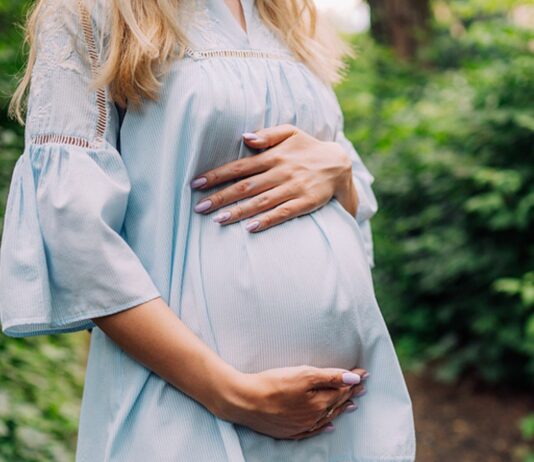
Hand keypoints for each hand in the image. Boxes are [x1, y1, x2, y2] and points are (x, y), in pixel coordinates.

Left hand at [190, 124, 357, 231]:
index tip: (196, 184)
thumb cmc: (308, 148)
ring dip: (238, 211)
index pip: (240, 166)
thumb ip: (268, 134)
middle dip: (221, 197)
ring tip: (217, 220)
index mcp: (274, 156)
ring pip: (261, 201)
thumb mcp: (290, 132)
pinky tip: (250, 228)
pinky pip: (283, 213)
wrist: (339, 164)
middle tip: (199, 207)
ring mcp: (293, 189)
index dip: (217, 175)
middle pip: (246, 186)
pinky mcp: (304, 203)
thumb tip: (245, 137)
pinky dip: (267, 220)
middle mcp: (281, 172)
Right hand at [215, 365, 368, 439]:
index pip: (342, 390)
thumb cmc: (273, 384)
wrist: (245, 401)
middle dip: (350, 393)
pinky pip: (313, 430)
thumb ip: (330, 377)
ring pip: (327, 417)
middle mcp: (314, 417)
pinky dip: (324, 425)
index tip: (363, 373)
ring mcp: (302, 426)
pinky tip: (329, 425)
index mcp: (319, 402)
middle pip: (337, 403)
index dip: (353, 380)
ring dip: (340, 408)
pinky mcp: (289, 431)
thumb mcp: (303, 374)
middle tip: (361, 387)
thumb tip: (354, 379)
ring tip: (352, 403)